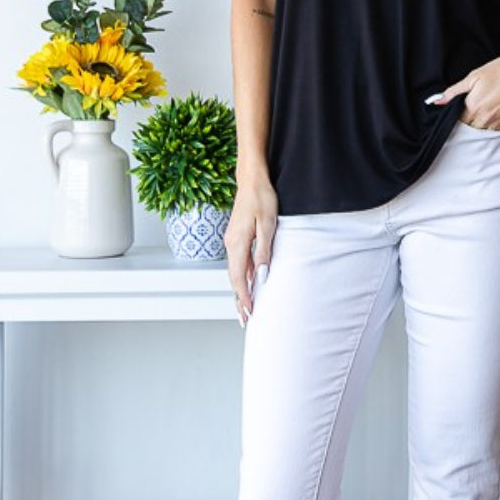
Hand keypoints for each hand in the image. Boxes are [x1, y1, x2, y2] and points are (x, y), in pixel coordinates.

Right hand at [224, 177, 277, 324]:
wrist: (252, 179)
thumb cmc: (262, 198)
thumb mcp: (268, 226)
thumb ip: (264, 252)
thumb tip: (262, 276)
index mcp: (237, 244)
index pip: (238, 278)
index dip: (244, 298)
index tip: (249, 313)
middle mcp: (230, 244)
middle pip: (233, 279)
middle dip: (239, 300)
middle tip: (245, 320)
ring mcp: (232, 241)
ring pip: (235, 272)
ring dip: (241, 290)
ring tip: (247, 307)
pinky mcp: (236, 237)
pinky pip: (238, 262)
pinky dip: (243, 276)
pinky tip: (250, 284)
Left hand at [426, 47, 499, 129]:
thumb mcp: (474, 77)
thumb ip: (454, 91)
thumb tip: (437, 101)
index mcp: (473, 108)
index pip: (456, 121)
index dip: (455, 116)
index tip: (458, 109)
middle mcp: (486, 119)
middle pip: (469, 128)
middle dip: (467, 120)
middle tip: (473, 107)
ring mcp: (499, 123)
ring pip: (482, 131)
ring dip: (480, 123)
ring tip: (486, 107)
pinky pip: (496, 131)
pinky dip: (492, 124)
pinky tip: (495, 111)